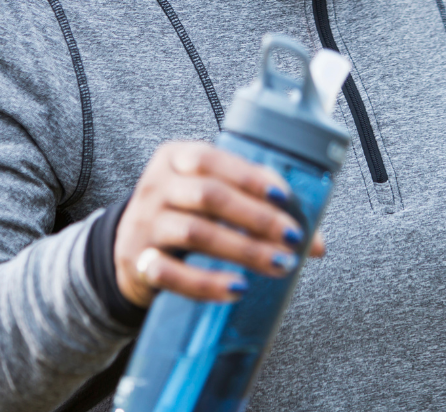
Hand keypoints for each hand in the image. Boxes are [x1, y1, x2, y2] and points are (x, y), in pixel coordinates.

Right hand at [114, 141, 325, 306]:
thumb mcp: (210, 197)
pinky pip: (172, 274)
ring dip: (242, 250)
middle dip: (256, 217)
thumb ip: (258, 206)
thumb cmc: (186, 214)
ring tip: (278, 264)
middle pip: (209, 196)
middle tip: (292, 237)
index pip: (213, 159)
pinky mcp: (137, 262)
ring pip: (195, 232)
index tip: (285, 198)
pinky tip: (237, 289)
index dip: (251, 178)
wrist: (129, 248)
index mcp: (176, 157)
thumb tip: (316, 242)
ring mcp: (144, 223)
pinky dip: (207, 283)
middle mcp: (156, 185)